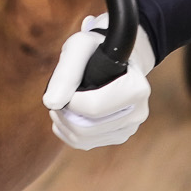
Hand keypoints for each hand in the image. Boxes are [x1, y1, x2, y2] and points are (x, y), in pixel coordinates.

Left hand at [42, 14, 156, 150]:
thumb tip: (52, 102)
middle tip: (57, 95)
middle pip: (86, 128)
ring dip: (64, 122)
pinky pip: (85, 143)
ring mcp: (129, 127)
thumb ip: (66, 71)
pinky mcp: (118, 136)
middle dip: (64, 113)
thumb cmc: (97, 50)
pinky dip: (69, 131)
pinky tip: (67, 115)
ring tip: (61, 103)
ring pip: (84, 139)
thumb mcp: (79, 47)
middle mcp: (138, 112)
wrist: (114, 58)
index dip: (69, 100)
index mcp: (137, 88)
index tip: (63, 85)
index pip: (94, 108)